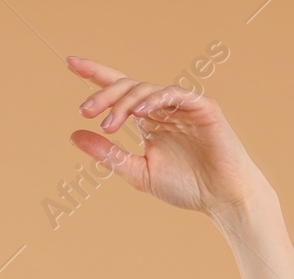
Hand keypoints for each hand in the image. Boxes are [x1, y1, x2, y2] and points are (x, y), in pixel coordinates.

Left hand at [66, 55, 271, 216]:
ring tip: (110, 125)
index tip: (69, 64)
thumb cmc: (188, 189)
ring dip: (124, 103)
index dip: (96, 76)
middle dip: (104, 94)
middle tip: (85, 110)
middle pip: (128, 87)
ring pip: (146, 89)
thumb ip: (109, 154)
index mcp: (151, 121)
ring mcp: (184, 106)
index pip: (121, 91)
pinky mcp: (203, 107)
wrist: (224, 200)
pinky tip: (139, 112)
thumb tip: (74, 135)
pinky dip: (155, 99)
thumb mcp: (139, 172)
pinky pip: (174, 93)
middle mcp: (165, 109)